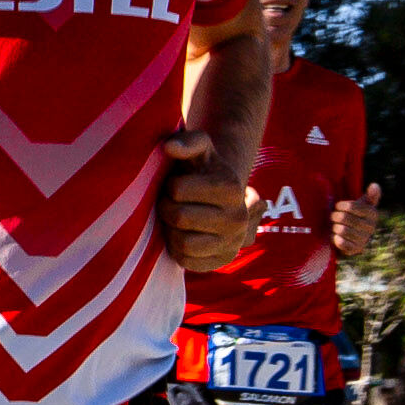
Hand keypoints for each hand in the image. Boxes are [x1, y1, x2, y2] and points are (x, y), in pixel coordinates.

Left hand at [161, 134, 255, 272]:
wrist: (218, 199)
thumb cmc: (201, 170)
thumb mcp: (199, 149)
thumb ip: (187, 141)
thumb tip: (169, 147)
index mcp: (232, 187)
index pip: (177, 189)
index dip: (168, 186)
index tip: (176, 185)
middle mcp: (237, 218)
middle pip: (178, 217)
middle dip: (166, 207)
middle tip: (170, 202)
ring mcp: (231, 244)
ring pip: (182, 242)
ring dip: (170, 229)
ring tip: (176, 218)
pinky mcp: (220, 262)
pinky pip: (185, 261)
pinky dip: (177, 248)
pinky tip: (183, 235)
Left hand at [327, 188, 380, 256]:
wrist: (353, 237)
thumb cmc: (355, 216)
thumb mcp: (362, 204)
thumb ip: (369, 195)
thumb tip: (375, 185)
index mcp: (372, 213)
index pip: (351, 207)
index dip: (340, 206)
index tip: (338, 207)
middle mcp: (370, 227)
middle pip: (343, 218)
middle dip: (335, 216)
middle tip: (334, 217)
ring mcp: (364, 239)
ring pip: (340, 230)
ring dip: (334, 227)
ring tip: (336, 226)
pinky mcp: (356, 249)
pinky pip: (340, 242)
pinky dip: (335, 239)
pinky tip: (337, 237)